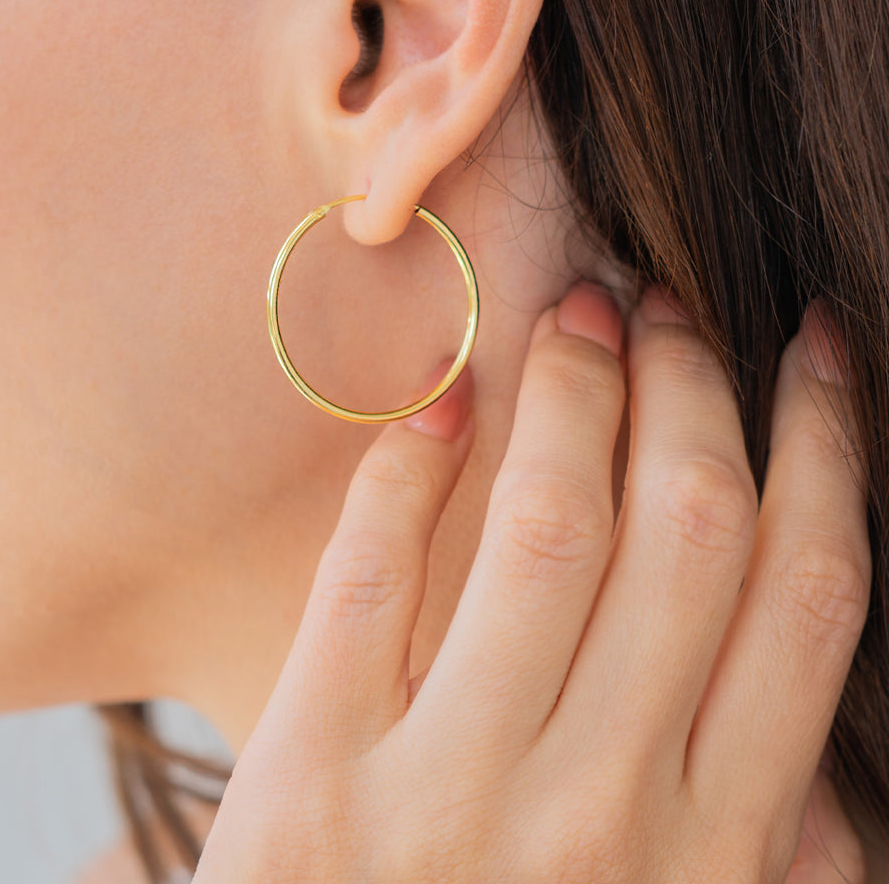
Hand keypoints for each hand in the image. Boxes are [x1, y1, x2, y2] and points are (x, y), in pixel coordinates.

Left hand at [195, 282, 869, 882]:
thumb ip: (760, 843)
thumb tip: (808, 704)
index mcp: (710, 850)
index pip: (802, 594)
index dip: (820, 444)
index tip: (805, 346)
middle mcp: (598, 816)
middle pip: (683, 532)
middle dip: (690, 387)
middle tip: (667, 304)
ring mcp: (448, 796)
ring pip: (545, 530)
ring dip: (572, 394)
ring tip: (577, 314)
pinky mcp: (313, 784)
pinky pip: (371, 577)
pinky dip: (410, 471)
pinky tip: (445, 405)